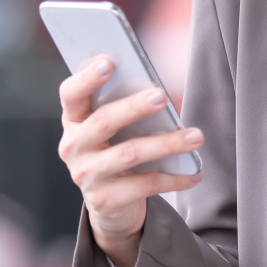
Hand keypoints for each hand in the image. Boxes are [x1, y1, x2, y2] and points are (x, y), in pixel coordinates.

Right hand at [57, 57, 203, 266]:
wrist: (109, 203)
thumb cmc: (115, 150)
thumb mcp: (112, 129)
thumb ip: (122, 108)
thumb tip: (157, 92)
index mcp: (73, 120)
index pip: (71, 93)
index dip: (87, 77)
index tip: (110, 62)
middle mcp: (73, 146)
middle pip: (103, 121)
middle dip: (134, 107)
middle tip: (162, 96)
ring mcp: (86, 175)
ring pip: (129, 154)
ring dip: (166, 144)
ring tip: (195, 136)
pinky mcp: (105, 200)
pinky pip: (144, 185)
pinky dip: (174, 179)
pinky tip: (195, 173)